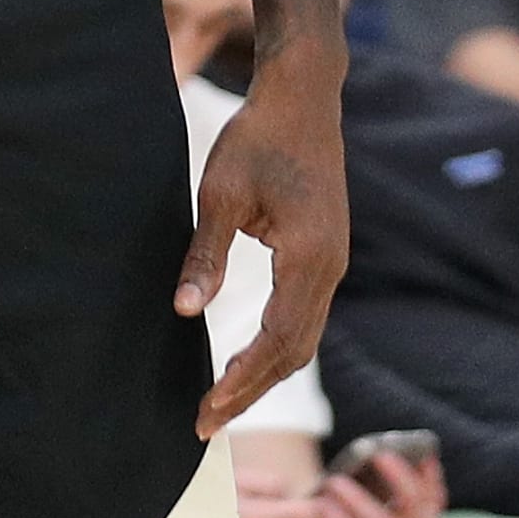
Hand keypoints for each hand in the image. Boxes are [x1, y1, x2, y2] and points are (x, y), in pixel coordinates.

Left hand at [181, 51, 348, 437]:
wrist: (302, 97)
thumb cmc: (258, 137)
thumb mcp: (221, 192)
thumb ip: (207, 255)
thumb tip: (184, 312)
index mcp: (307, 258)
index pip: (275, 343)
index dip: (241, 384)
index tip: (206, 412)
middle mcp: (330, 269)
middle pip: (295, 352)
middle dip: (252, 390)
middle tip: (207, 420)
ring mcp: (333, 262)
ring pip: (305, 337)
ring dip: (267, 371)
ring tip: (224, 397)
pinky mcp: (327, 252)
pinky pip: (307, 314)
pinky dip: (279, 344)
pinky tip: (249, 352)